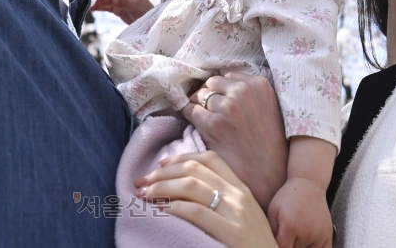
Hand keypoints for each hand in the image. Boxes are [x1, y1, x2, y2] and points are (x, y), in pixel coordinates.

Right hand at [89, 0, 153, 23]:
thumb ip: (125, 3)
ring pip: (108, 2)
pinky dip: (102, 9)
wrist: (151, 23)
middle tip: (95, 4)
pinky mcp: (119, 10)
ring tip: (92, 8)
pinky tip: (95, 10)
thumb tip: (113, 1)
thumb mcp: (137, 6)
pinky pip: (109, 8)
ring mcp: (121, 3)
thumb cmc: (146, 12)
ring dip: (100, 4)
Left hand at [136, 150, 277, 247]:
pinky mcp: (231, 234)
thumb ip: (223, 201)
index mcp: (242, 189)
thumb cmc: (254, 246)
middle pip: (194, 169)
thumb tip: (186, 190)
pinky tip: (161, 211)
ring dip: (162, 188)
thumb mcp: (244, 216)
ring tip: (145, 195)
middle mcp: (239, 196)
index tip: (161, 164)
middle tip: (142, 182)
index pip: (211, 159)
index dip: (182, 157)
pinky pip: (196, 212)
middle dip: (163, 173)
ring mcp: (236, 214)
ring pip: (191, 186)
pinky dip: (174, 208)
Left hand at [183, 73, 287, 208]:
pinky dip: (189, 116)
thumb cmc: (269, 144)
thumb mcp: (268, 108)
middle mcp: (243, 91)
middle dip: (210, 96)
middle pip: (211, 83)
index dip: (222, 90)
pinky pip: (189, 110)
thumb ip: (250, 93)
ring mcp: (227, 106)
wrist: (269, 175)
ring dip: (199, 107)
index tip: (222, 102)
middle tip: (212, 113)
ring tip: (207, 122)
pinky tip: (197, 127)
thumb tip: (221, 83)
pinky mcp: (213, 124)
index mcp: (259, 84)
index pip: (228, 76)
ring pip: (199, 96)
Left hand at [267, 179, 332, 247]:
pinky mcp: (328, 235)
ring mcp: (319, 235)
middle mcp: (306, 233)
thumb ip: (271, 231)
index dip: (277, 246)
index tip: (276, 240)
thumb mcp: (273, 210)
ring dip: (301, 247)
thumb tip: (271, 244)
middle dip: (289, 245)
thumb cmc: (287, 196)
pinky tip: (308, 243)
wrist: (309, 184)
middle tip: (287, 234)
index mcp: (290, 227)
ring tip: (297, 235)